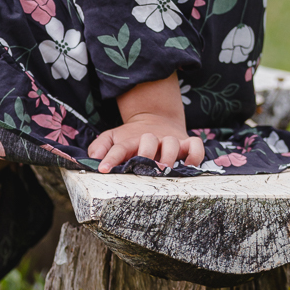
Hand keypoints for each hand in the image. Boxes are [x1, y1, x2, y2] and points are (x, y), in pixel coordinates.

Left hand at [88, 72, 205, 172]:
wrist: (156, 120)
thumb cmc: (132, 137)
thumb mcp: (113, 138)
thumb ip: (100, 146)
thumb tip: (93, 158)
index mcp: (132, 139)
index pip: (120, 147)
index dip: (111, 158)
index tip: (104, 169)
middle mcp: (151, 139)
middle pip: (148, 141)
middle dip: (146, 154)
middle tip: (144, 169)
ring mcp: (170, 140)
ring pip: (172, 143)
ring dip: (169, 155)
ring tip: (166, 170)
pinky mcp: (186, 142)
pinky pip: (196, 146)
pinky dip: (195, 155)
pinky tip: (189, 166)